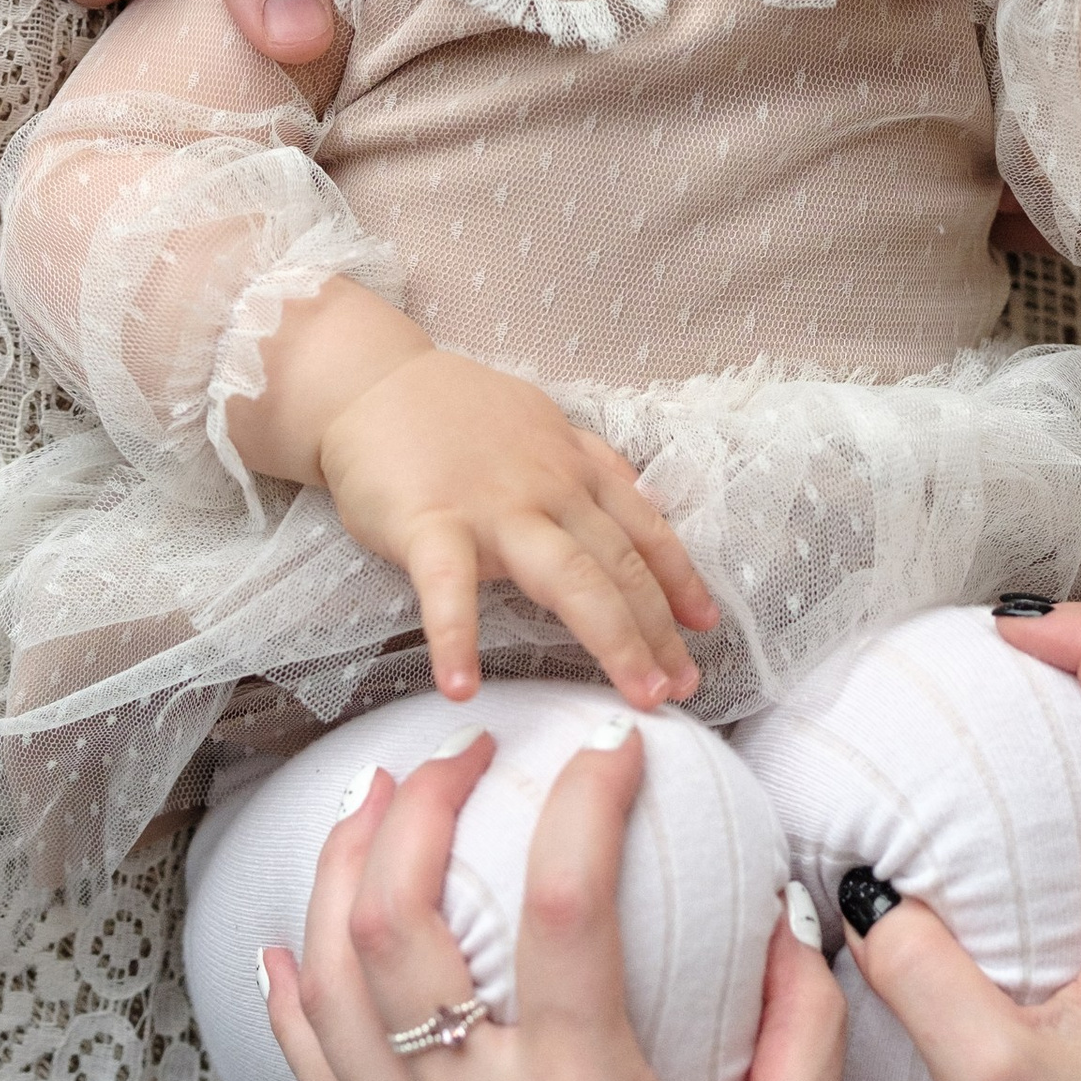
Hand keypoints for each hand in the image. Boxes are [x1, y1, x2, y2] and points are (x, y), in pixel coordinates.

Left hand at [265, 733, 843, 1080]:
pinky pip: (309, 1056)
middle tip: (465, 750)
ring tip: (378, 800)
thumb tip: (789, 912)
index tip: (609, 750)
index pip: (567, 901)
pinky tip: (304, 924)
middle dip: (420, 799)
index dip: (583, 798)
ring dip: (344, 862)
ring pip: (333, 969)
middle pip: (401, 912)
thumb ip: (804, 1027)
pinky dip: (296, 976)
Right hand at [316, 346, 716, 706]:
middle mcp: (549, 491)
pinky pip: (448, 588)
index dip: (681, 580)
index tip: (707, 627)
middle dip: (660, 631)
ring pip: (569, 577)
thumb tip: (644, 500)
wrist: (373, 382)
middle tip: (683, 689)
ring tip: (637, 697)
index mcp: (576, 471)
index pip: (644, 531)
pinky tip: (462, 688)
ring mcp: (492, 509)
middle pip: (620, 566)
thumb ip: (592, 466)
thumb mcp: (543, 426)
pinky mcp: (430, 523)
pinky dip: (455, 638)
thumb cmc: (456, 413)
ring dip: (613, 639)